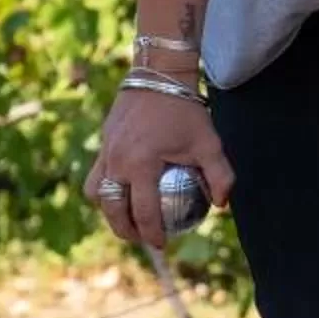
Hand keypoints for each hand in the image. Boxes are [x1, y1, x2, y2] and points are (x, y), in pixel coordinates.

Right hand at [89, 83, 230, 251]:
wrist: (157, 73)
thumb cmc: (185, 110)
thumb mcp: (210, 143)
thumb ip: (220, 176)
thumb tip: (222, 205)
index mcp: (141, 165)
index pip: (144, 212)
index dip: (152, 234)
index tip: (162, 244)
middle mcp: (117, 162)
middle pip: (113, 209)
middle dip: (125, 230)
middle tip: (141, 237)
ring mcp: (105, 152)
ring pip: (97, 193)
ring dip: (110, 210)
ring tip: (127, 218)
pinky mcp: (102, 142)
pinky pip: (96, 174)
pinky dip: (107, 189)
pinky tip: (124, 191)